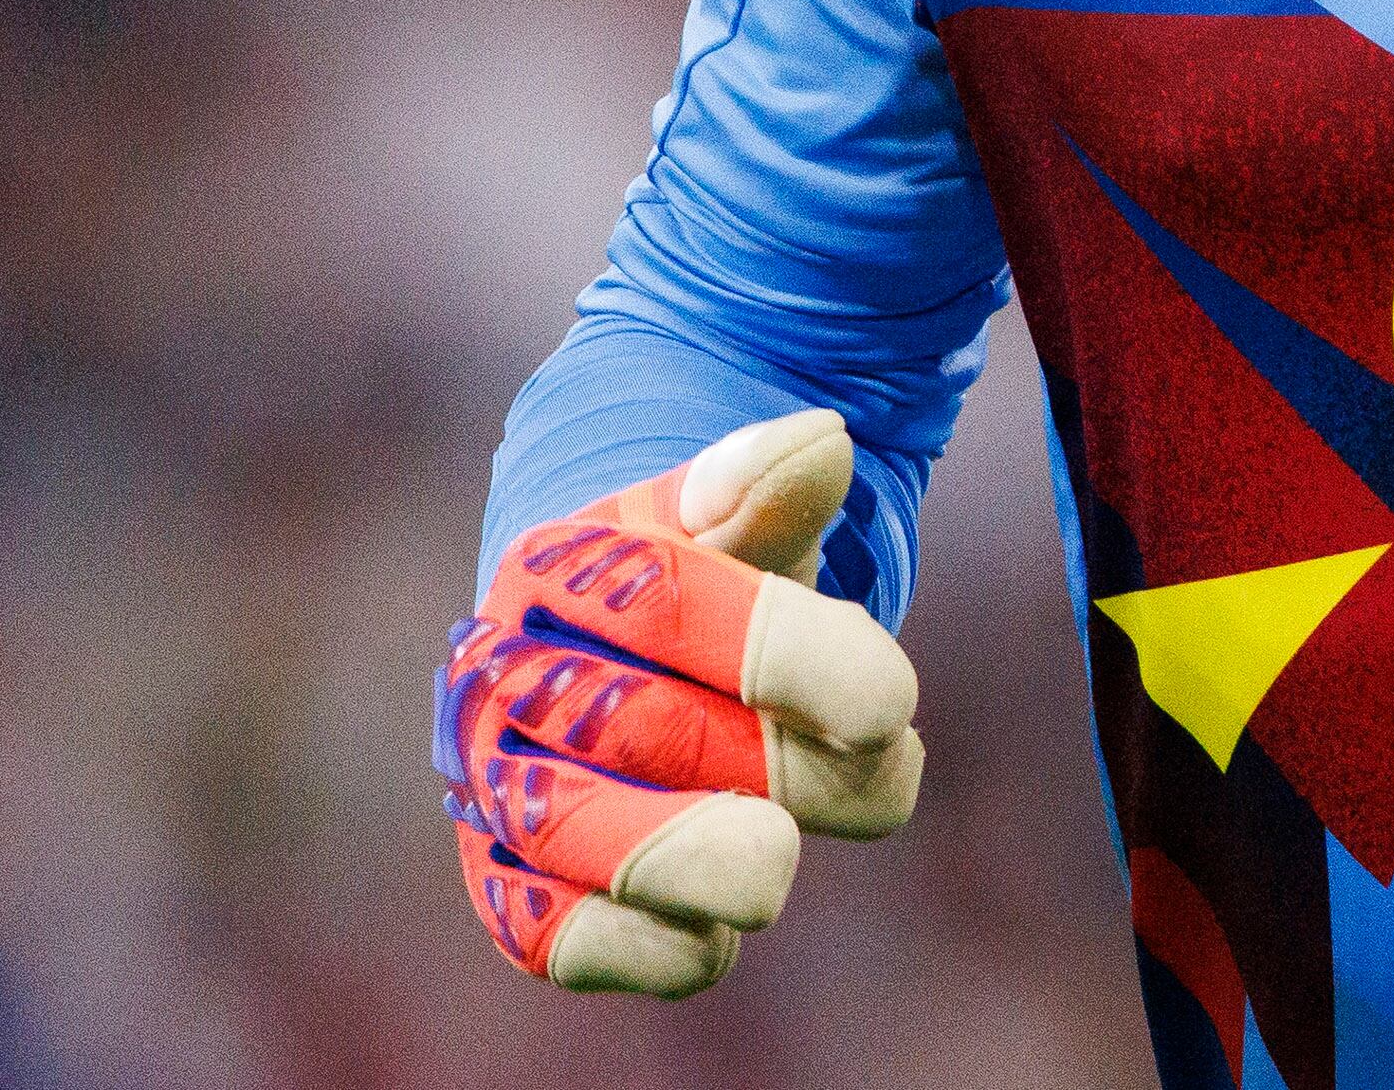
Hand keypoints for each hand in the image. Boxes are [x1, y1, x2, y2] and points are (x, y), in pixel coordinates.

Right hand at [439, 407, 925, 992]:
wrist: (609, 656)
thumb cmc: (700, 581)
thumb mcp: (740, 520)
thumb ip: (774, 483)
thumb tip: (818, 447)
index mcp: (562, 565)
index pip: (673, 604)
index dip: (796, 658)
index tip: (890, 707)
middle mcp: (510, 679)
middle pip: (653, 734)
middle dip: (787, 759)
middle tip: (875, 754)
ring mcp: (503, 791)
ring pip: (600, 849)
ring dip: (722, 863)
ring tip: (785, 846)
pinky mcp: (517, 897)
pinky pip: (580, 946)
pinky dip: (668, 945)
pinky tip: (721, 921)